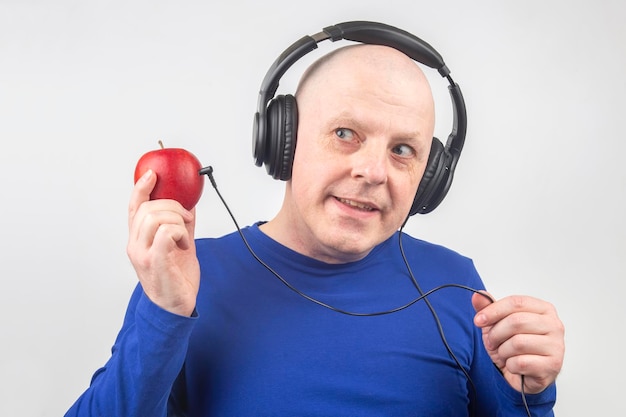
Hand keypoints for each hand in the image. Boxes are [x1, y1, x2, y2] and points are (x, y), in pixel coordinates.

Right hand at [127, 169, 199, 315]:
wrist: (175, 307)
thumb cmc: (176, 278)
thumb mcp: (180, 245)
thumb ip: (181, 225)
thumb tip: (189, 205)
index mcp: (139, 239)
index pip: (134, 207)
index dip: (141, 188)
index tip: (152, 174)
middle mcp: (135, 244)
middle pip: (147, 208)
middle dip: (172, 205)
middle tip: (186, 218)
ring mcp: (142, 254)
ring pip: (156, 217)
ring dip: (177, 220)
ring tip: (185, 235)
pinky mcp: (154, 262)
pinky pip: (166, 233)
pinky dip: (180, 232)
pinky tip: (184, 244)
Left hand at [472, 292, 564, 393]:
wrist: (525, 376)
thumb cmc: (513, 347)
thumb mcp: (497, 324)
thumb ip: (488, 308)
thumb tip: (477, 295)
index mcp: (543, 309)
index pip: (516, 302)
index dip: (493, 310)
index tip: (478, 320)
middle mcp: (554, 325)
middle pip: (516, 321)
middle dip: (496, 333)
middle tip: (491, 342)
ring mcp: (556, 346)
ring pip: (518, 343)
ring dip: (503, 351)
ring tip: (504, 354)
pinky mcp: (553, 365)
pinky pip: (522, 362)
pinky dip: (510, 365)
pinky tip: (514, 366)